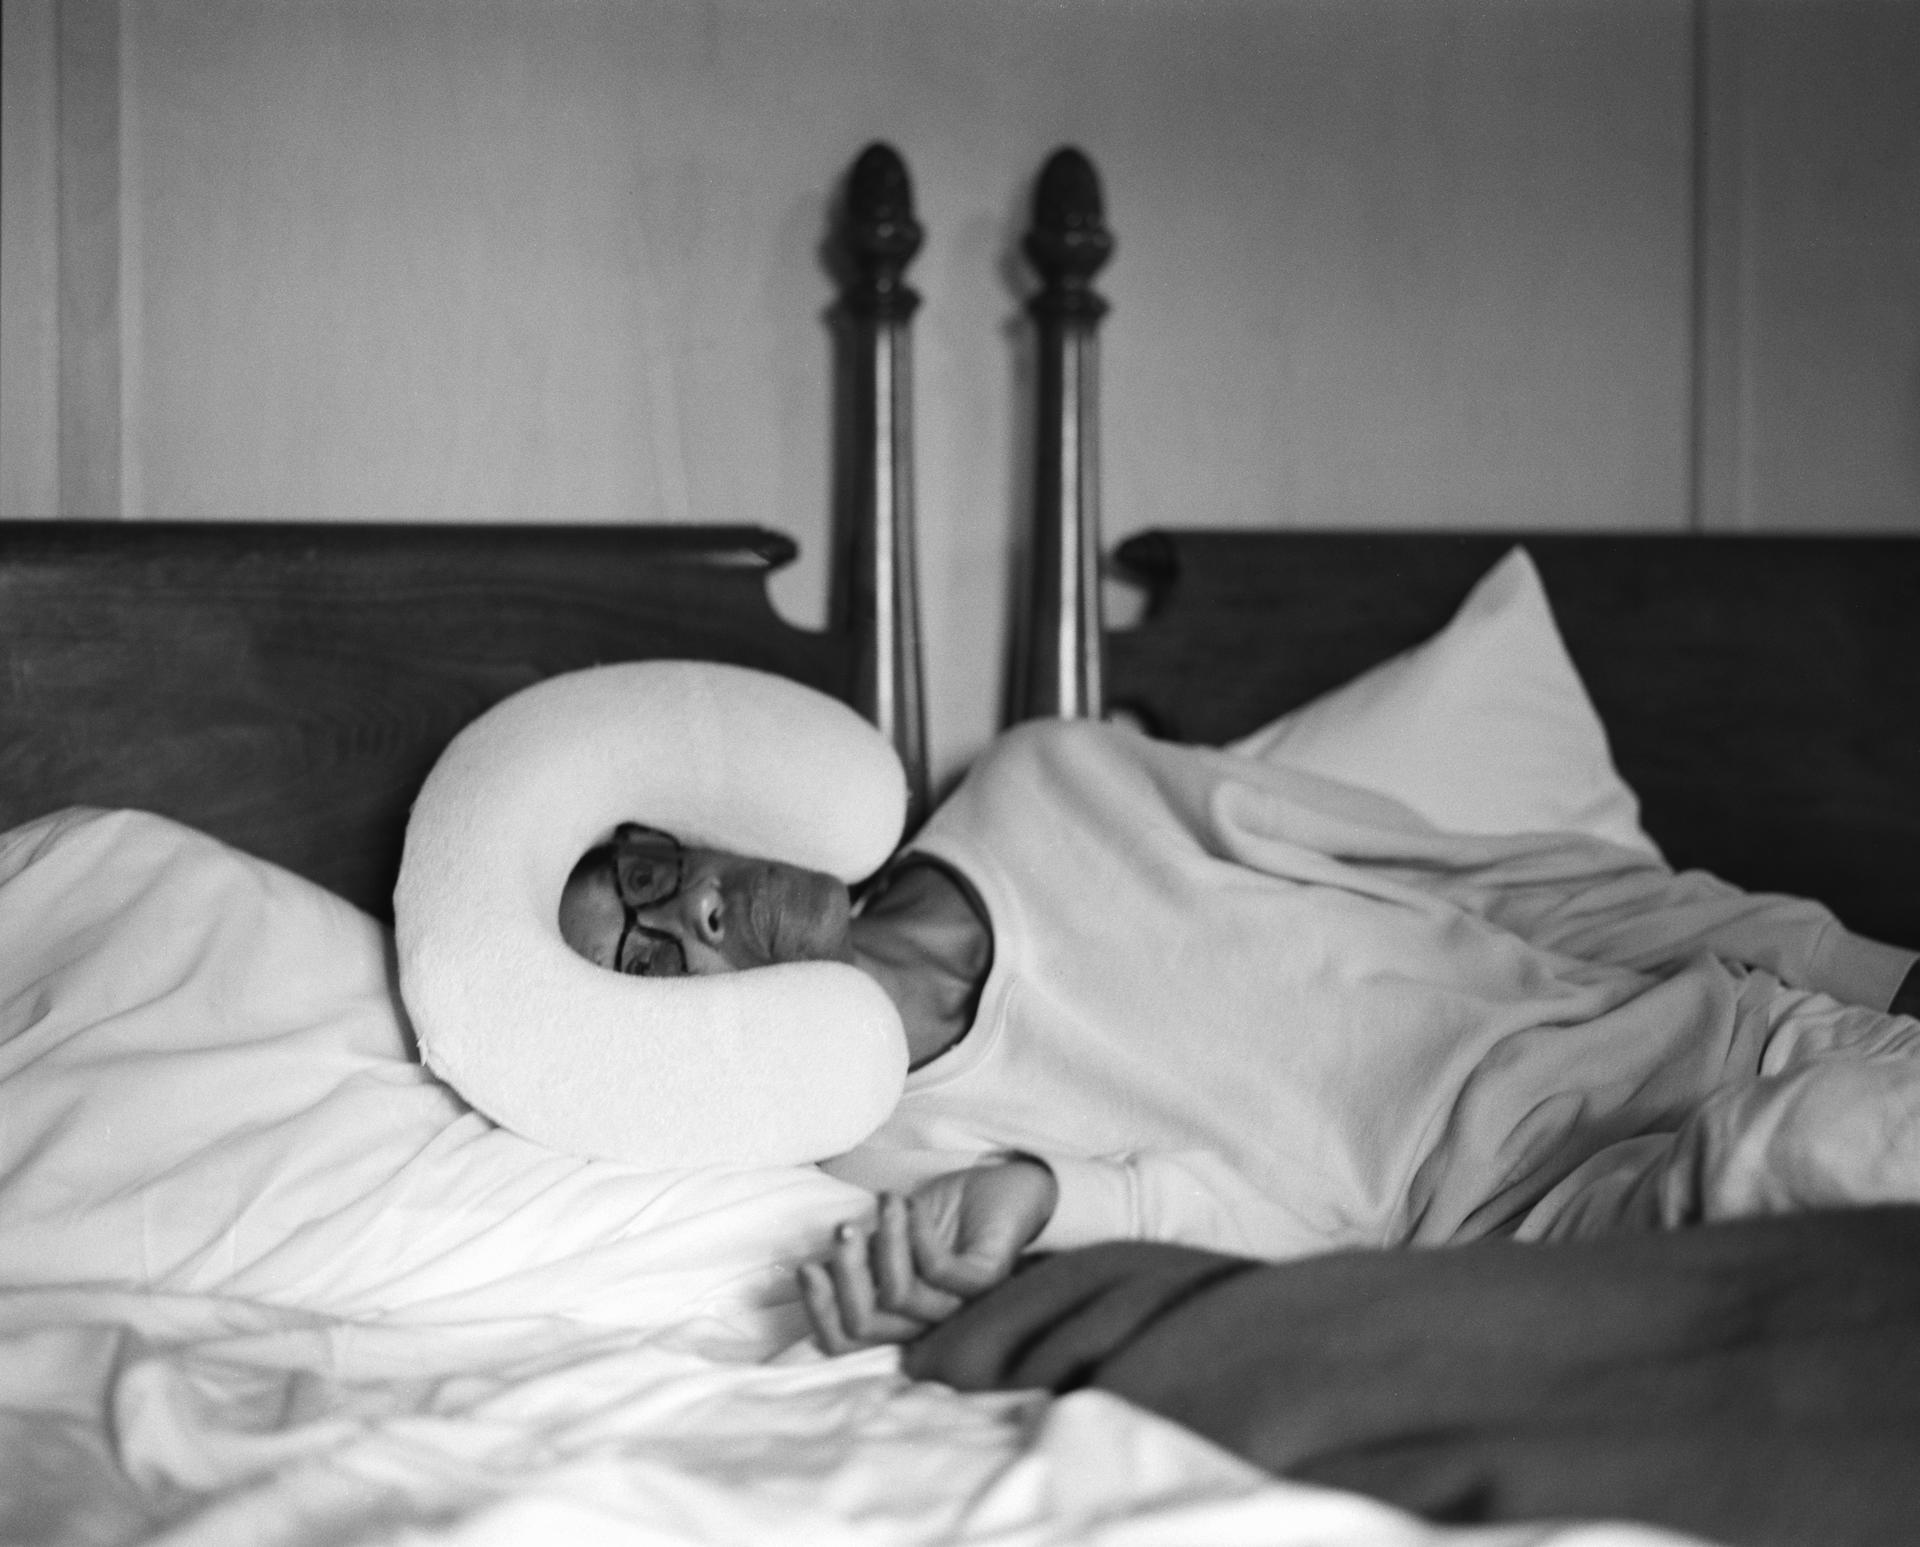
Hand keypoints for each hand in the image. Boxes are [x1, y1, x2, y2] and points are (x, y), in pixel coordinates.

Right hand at [801, 1158, 1057, 1354]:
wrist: (1004, 1184)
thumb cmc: (944, 1215)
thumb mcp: (889, 1238)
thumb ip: (860, 1261)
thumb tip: (811, 1269)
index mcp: (900, 1317)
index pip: (846, 1342)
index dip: (819, 1311)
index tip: (807, 1267)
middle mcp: (928, 1322)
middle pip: (866, 1325)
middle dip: (845, 1274)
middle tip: (845, 1229)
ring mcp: (960, 1305)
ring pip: (900, 1296)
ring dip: (885, 1241)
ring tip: (888, 1202)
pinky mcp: (988, 1279)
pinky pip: (940, 1270)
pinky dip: (918, 1234)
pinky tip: (914, 1207)